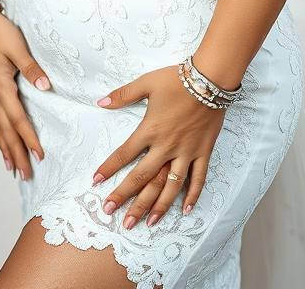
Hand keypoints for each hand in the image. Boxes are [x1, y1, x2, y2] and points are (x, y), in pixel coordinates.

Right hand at [0, 1, 51, 181]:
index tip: (39, 156)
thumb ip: (31, 68)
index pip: (18, 119)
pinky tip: (3, 140)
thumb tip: (46, 87)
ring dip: (6, 148)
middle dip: (17, 153)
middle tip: (27, 175)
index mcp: (2, 86)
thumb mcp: (17, 47)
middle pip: (6, 130)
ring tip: (12, 169)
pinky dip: (0, 133)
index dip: (29, 138)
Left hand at [91, 64, 225, 228]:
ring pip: (170, 186)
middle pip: (143, 178)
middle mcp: (166, 146)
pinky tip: (185, 211)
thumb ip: (123, 95)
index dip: (109, 168)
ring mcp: (186, 152)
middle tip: (114, 215)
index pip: (124, 154)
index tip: (95, 182)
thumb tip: (100, 102)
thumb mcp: (145, 83)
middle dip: (128, 198)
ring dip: (158, 206)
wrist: (209, 79)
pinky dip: (193, 195)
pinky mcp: (203, 153)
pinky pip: (198, 179)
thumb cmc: (175, 80)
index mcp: (150, 130)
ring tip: (147, 224)